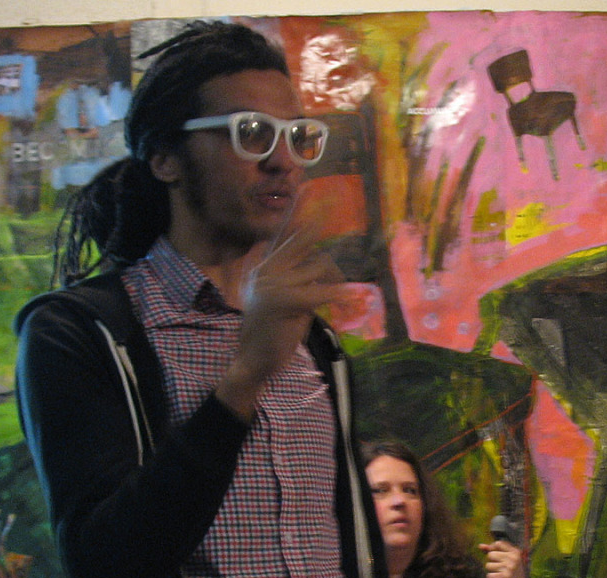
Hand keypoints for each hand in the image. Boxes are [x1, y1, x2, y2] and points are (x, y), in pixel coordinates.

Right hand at [216, 186, 343, 418]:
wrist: (253, 360)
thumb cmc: (274, 335)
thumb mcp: (288, 303)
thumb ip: (300, 281)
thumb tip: (324, 267)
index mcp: (265, 268)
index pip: (282, 235)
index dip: (295, 214)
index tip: (304, 188)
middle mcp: (267, 270)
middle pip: (304, 242)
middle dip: (320, 230)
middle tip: (338, 215)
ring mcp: (273, 283)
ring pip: (319, 267)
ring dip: (337, 281)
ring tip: (344, 299)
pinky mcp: (284, 300)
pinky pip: (320, 290)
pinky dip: (339, 294)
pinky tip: (353, 298)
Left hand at [479, 540, 539, 577]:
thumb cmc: (512, 574)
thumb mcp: (507, 561)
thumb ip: (494, 551)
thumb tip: (480, 546)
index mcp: (515, 552)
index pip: (498, 543)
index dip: (493, 549)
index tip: (496, 557)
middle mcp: (513, 558)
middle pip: (491, 555)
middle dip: (492, 562)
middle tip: (501, 569)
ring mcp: (510, 567)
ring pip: (488, 565)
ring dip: (492, 571)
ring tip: (500, 574)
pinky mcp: (505, 577)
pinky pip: (489, 575)